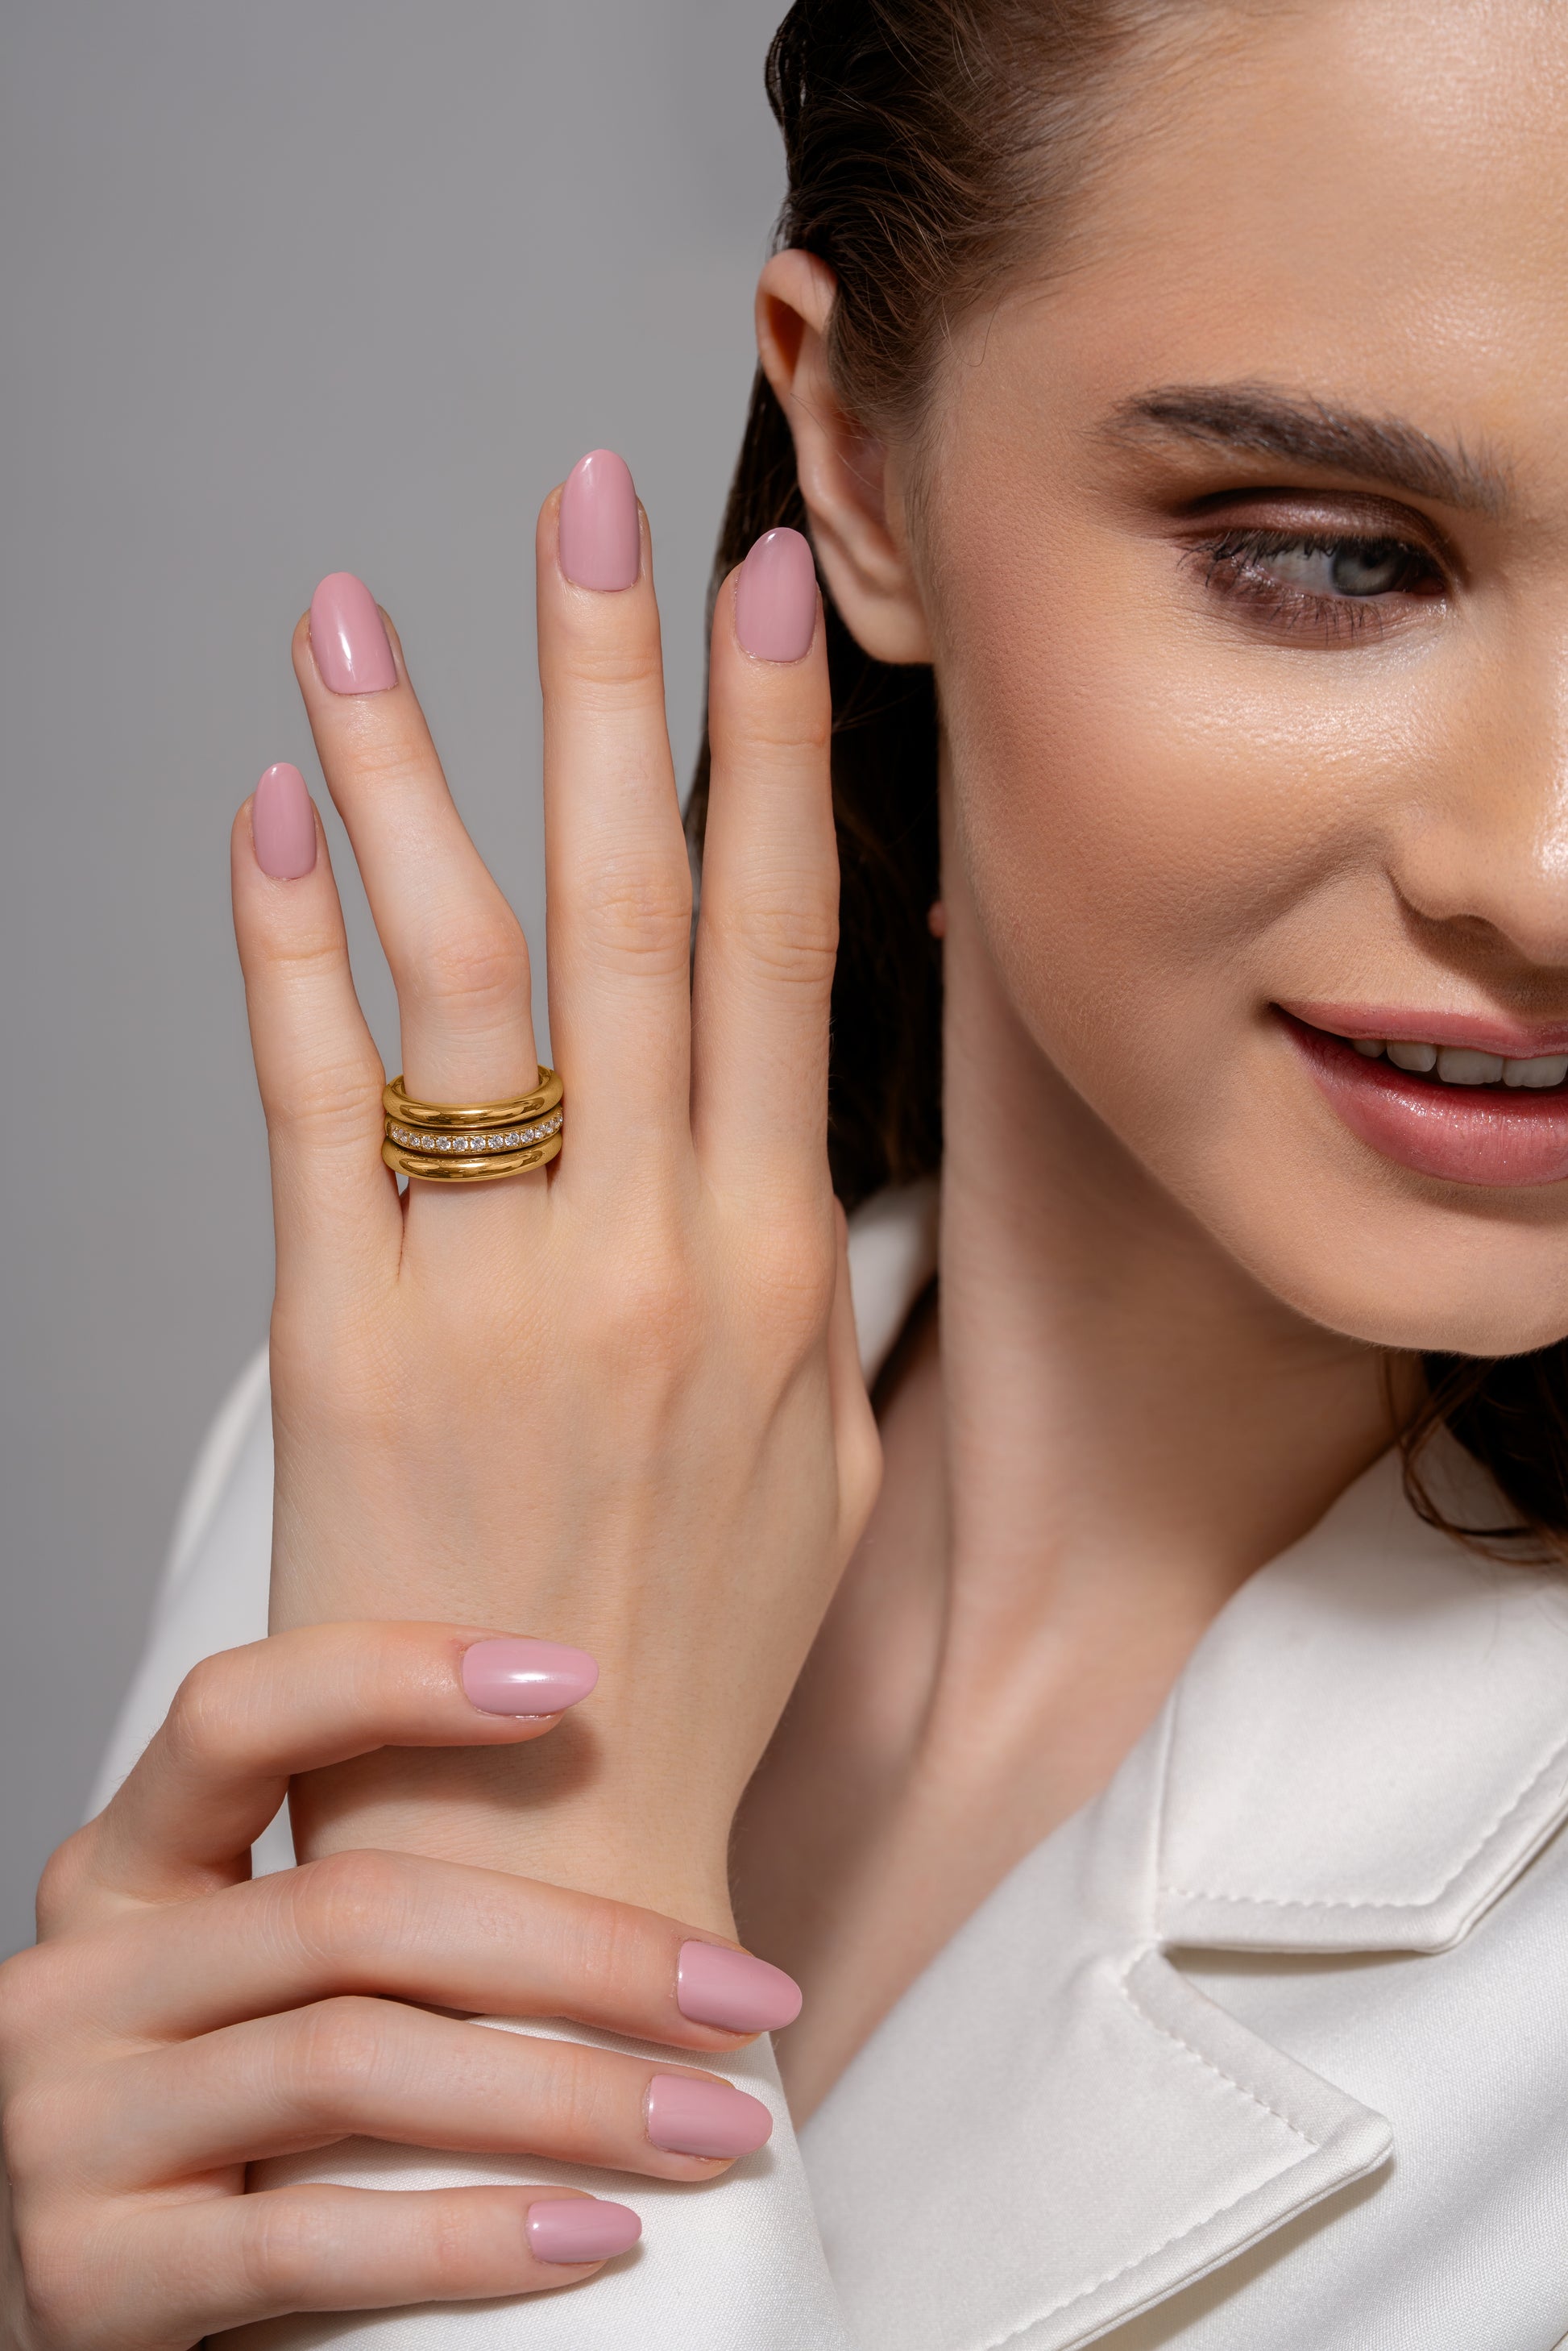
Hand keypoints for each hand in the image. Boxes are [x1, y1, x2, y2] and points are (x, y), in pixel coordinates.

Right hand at [0, 1624, 799, 2349]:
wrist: (82, 2320)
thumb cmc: (226, 2126)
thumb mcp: (252, 1983)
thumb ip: (365, 1902)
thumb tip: (633, 1813)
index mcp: (121, 1872)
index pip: (236, 1713)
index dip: (396, 1675)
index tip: (582, 1678)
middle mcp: (72, 1981)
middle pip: (354, 1908)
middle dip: (582, 1947)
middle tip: (747, 1991)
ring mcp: (61, 2130)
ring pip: (352, 2062)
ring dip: (569, 2095)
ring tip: (716, 2119)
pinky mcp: (84, 2281)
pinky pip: (309, 2243)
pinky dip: (474, 2236)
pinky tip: (601, 2234)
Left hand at [233, 467, 877, 1928]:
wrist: (559, 1863)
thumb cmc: (701, 1656)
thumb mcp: (821, 1456)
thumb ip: (816, 1278)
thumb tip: (806, 1133)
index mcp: (779, 1264)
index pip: (786, 952)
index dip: (782, 759)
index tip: (775, 600)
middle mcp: (652, 1252)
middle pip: (636, 912)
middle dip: (614, 688)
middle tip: (585, 502)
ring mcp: (496, 1294)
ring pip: (461, 980)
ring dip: (407, 778)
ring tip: (351, 616)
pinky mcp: (347, 1349)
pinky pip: (312, 1115)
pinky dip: (281, 957)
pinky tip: (259, 827)